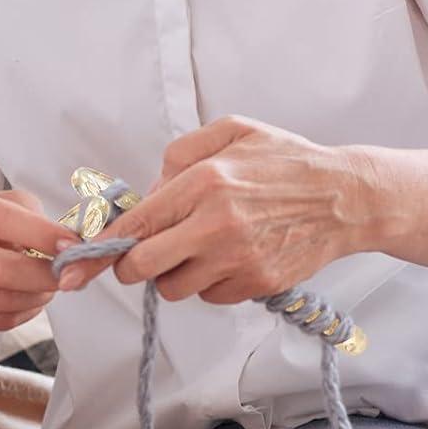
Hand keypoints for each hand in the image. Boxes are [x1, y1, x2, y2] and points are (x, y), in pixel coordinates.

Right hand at [0, 186, 80, 332]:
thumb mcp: (8, 204)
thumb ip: (36, 217)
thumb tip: (70, 247)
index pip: (4, 221)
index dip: (44, 236)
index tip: (74, 246)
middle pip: (2, 270)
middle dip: (45, 276)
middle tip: (68, 275)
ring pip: (2, 301)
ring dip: (37, 298)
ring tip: (48, 287)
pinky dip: (23, 314)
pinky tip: (29, 301)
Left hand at [55, 116, 367, 303]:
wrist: (346, 197)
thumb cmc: (285, 160)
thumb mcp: (230, 132)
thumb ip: (179, 156)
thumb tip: (148, 193)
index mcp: (203, 182)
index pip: (135, 226)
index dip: (101, 248)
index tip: (80, 262)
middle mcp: (216, 224)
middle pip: (143, 268)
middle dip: (132, 267)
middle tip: (141, 257)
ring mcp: (238, 259)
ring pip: (173, 288)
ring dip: (174, 274)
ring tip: (198, 249)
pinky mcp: (257, 284)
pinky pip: (210, 296)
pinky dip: (210, 283)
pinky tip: (229, 258)